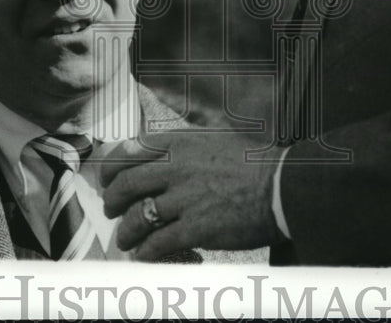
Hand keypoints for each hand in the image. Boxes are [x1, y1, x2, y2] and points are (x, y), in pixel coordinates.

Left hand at [97, 131, 283, 260]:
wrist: (282, 186)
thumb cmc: (253, 160)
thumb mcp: (215, 134)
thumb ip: (185, 138)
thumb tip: (163, 139)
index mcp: (179, 143)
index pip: (128, 152)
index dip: (111, 169)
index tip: (108, 179)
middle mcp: (176, 168)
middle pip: (126, 185)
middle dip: (112, 201)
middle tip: (112, 210)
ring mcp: (185, 200)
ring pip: (138, 218)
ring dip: (126, 232)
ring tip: (126, 240)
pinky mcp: (196, 229)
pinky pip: (158, 244)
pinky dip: (146, 252)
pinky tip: (144, 256)